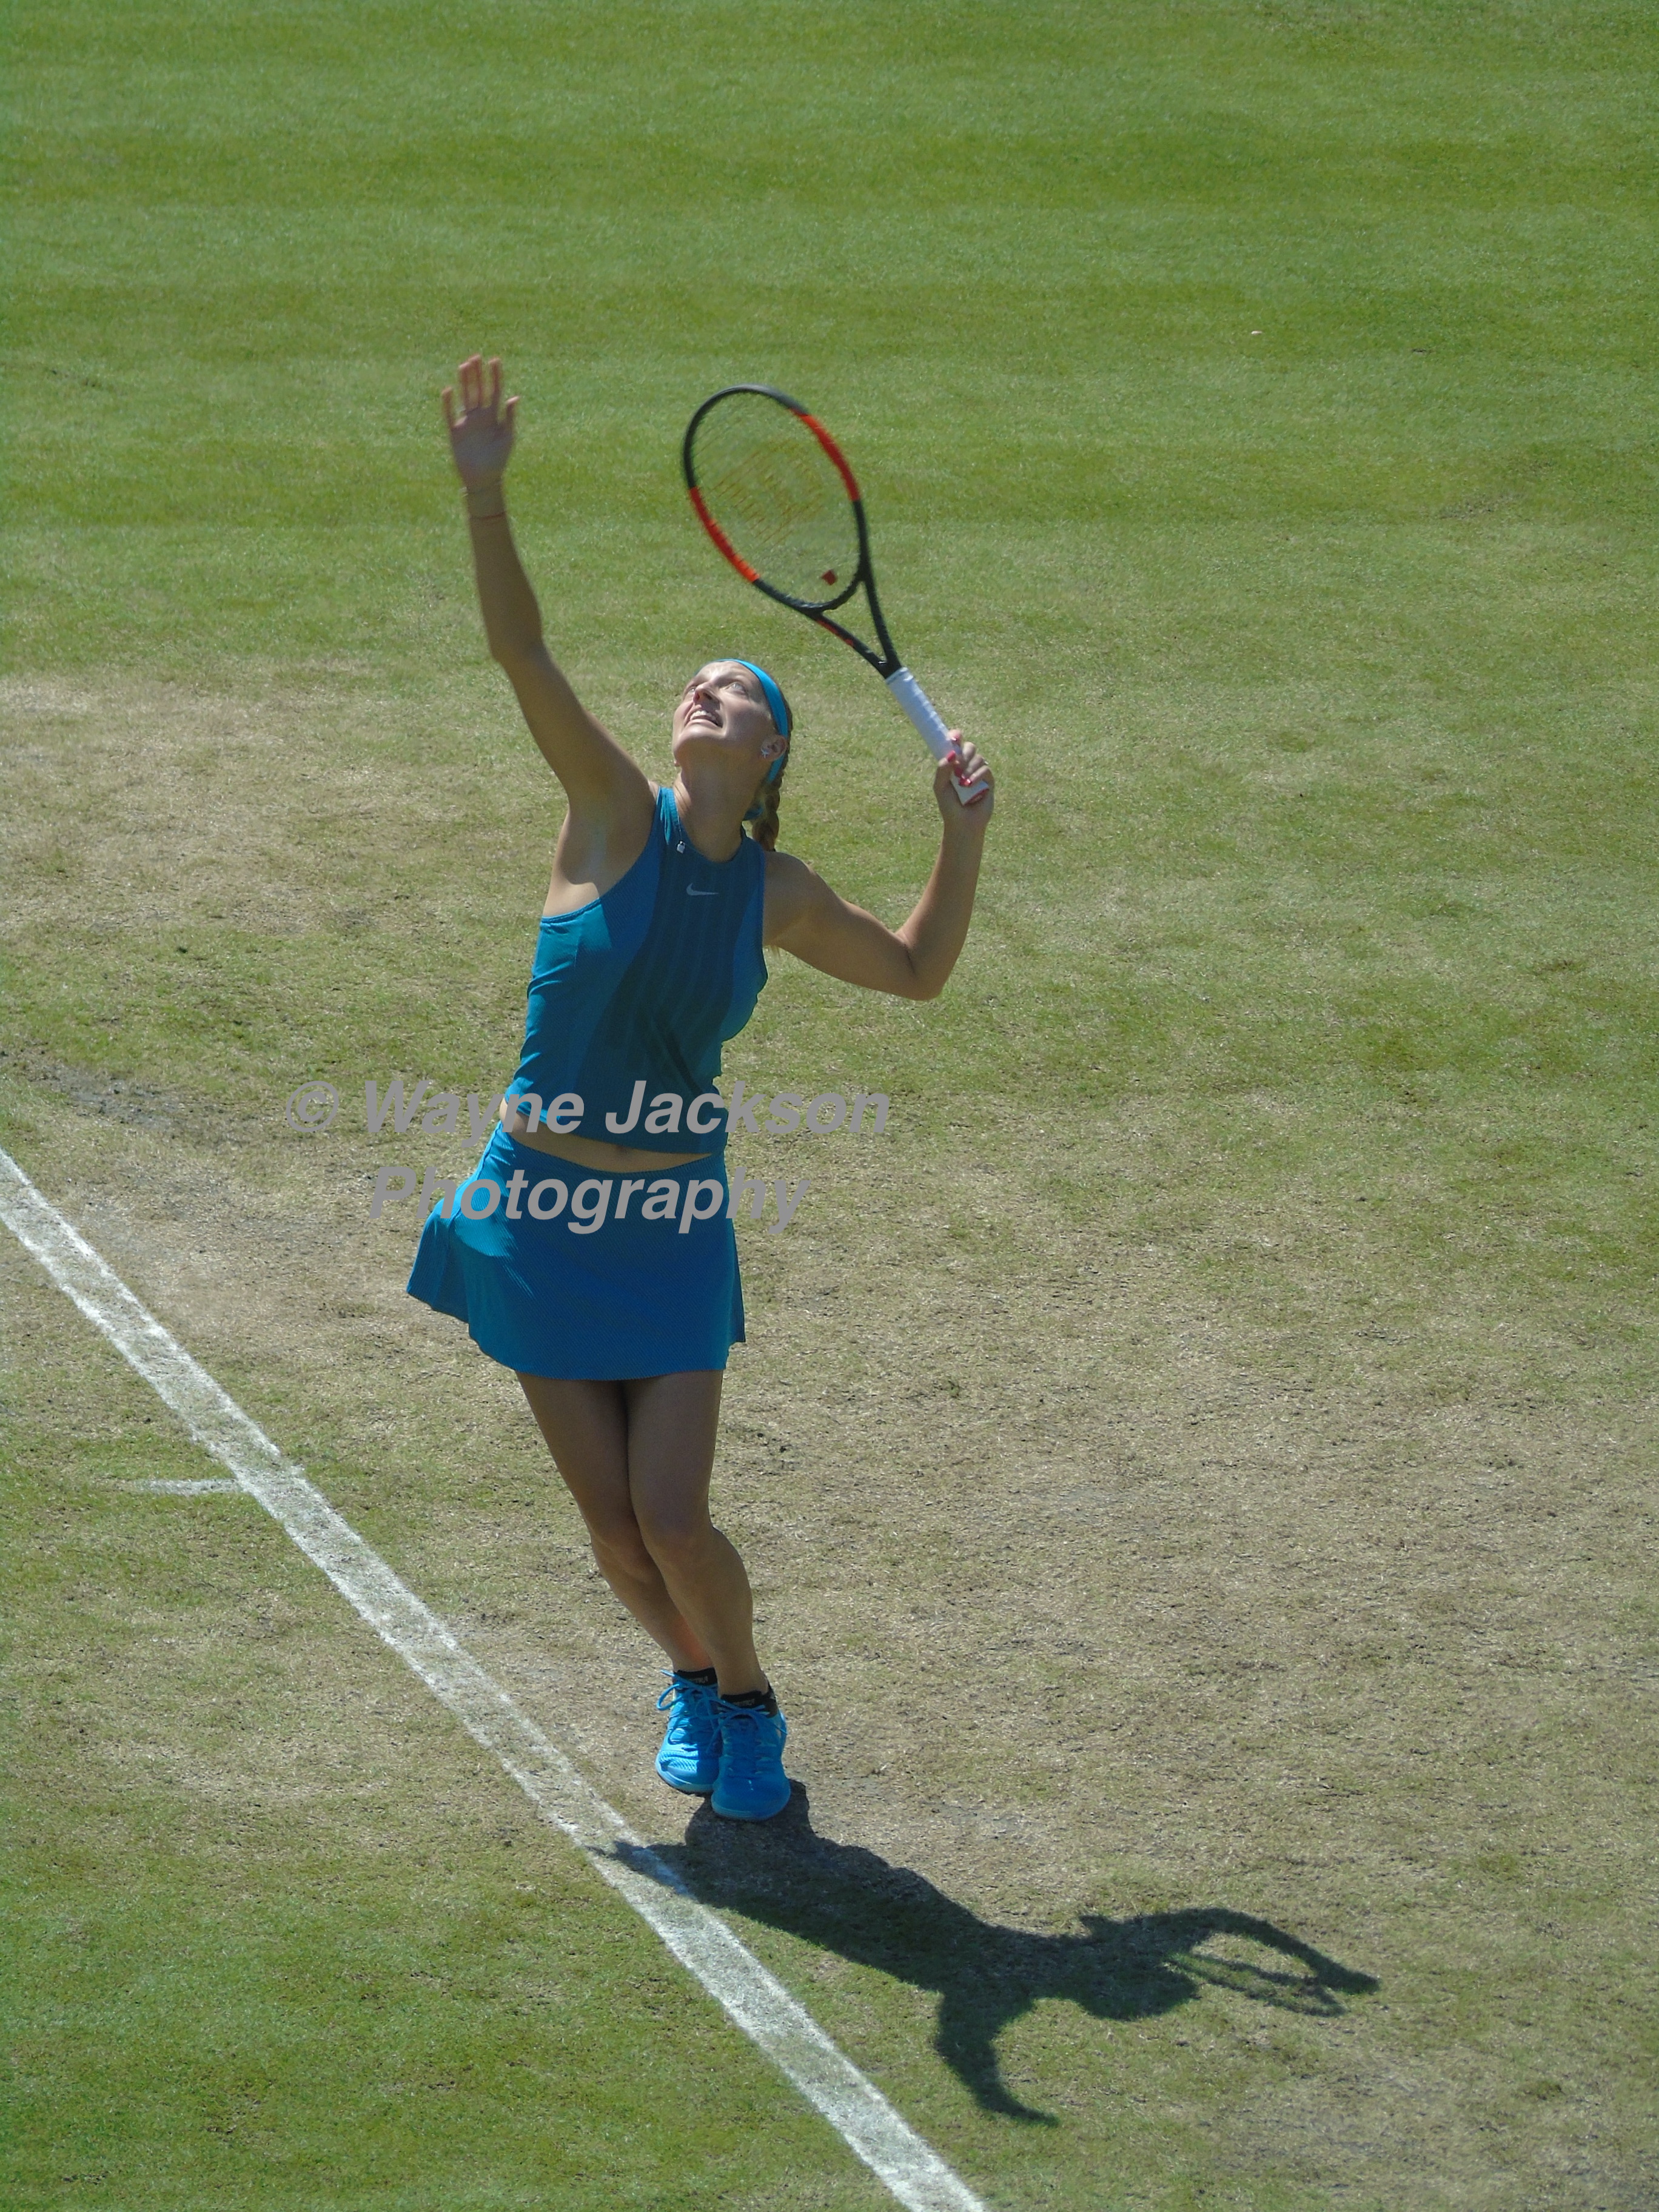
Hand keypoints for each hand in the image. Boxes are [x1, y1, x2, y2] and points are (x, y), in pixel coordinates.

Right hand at [443, 354, 517, 487]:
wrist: (483, 480)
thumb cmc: (498, 461)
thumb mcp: (508, 439)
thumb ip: (509, 418)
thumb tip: (514, 397)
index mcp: (494, 417)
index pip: (494, 391)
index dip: (495, 376)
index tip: (495, 360)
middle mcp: (479, 416)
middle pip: (478, 390)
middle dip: (477, 374)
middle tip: (476, 357)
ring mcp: (466, 422)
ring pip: (465, 397)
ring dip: (464, 382)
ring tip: (464, 366)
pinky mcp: (455, 432)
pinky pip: (450, 415)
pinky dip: (448, 404)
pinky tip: (448, 390)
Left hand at [935, 734, 993, 827]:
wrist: (962, 824)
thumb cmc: (949, 807)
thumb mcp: (940, 787)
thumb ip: (942, 770)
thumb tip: (951, 754)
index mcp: (954, 765)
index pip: (956, 745)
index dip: (956, 736)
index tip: (955, 736)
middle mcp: (967, 766)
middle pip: (970, 747)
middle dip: (965, 752)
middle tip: (958, 764)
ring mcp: (979, 773)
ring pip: (978, 757)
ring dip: (969, 767)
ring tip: (963, 783)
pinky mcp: (989, 781)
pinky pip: (985, 769)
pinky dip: (977, 775)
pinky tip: (970, 785)